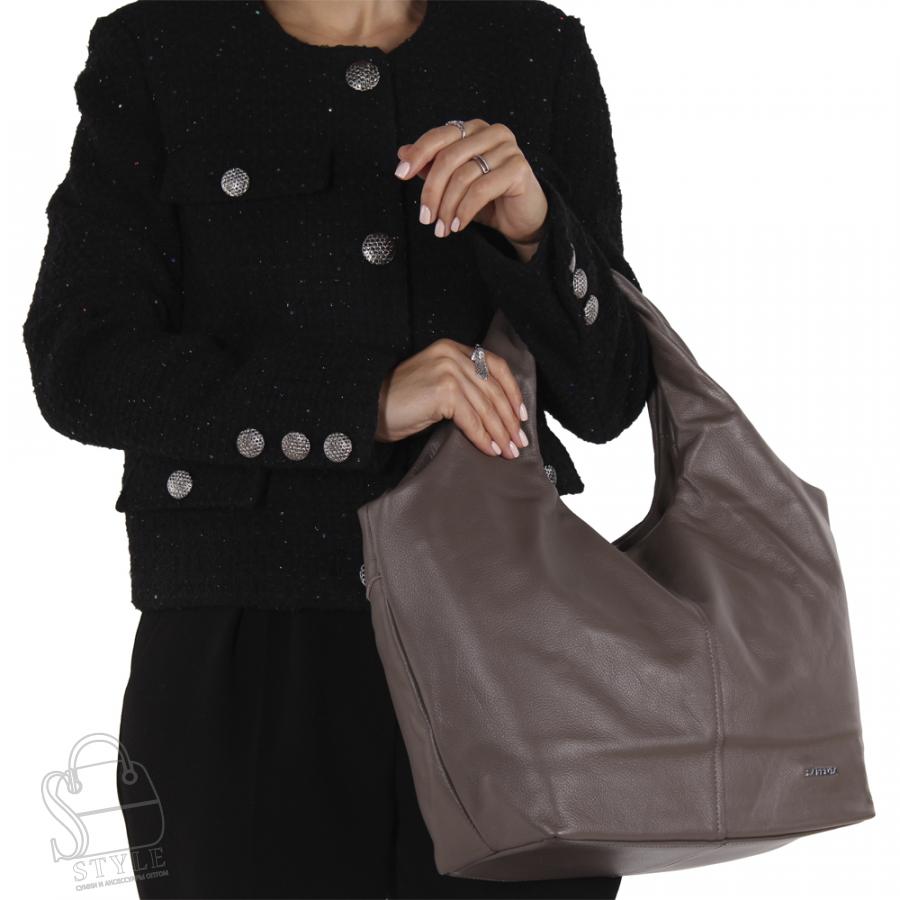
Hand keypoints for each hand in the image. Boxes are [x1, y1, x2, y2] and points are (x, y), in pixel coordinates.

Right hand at [374, 338, 529, 458]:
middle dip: (510, 419)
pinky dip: (483, 437)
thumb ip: (462, 386)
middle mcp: (452, 355)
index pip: (496, 366)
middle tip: (519, 441)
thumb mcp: (435, 383)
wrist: (368, 408)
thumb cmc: (399, 402)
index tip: (522, 415)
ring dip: (501, 432)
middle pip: (494, 389)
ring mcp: (448, 371)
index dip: (513, 392)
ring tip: (509, 450)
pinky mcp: (443, 391)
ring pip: (486, 406)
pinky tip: (490, 450)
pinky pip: (472, 419)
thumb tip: (494, 411)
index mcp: (452, 349)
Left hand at [393, 119, 548, 262]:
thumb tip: (402, 152)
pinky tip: (458, 225)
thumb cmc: (490, 199)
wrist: (524, 219)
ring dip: (447, 207)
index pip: (439, 136)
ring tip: (442, 228)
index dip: (417, 154)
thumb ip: (432, 167)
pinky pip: (481, 189)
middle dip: (431, 192)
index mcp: (474, 130)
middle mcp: (492, 133)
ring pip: (463, 176)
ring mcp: (507, 149)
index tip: (400, 175)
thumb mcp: (455, 184)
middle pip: (448, 158)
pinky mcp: (518, 169)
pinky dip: (464, 210)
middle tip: (425, 218)